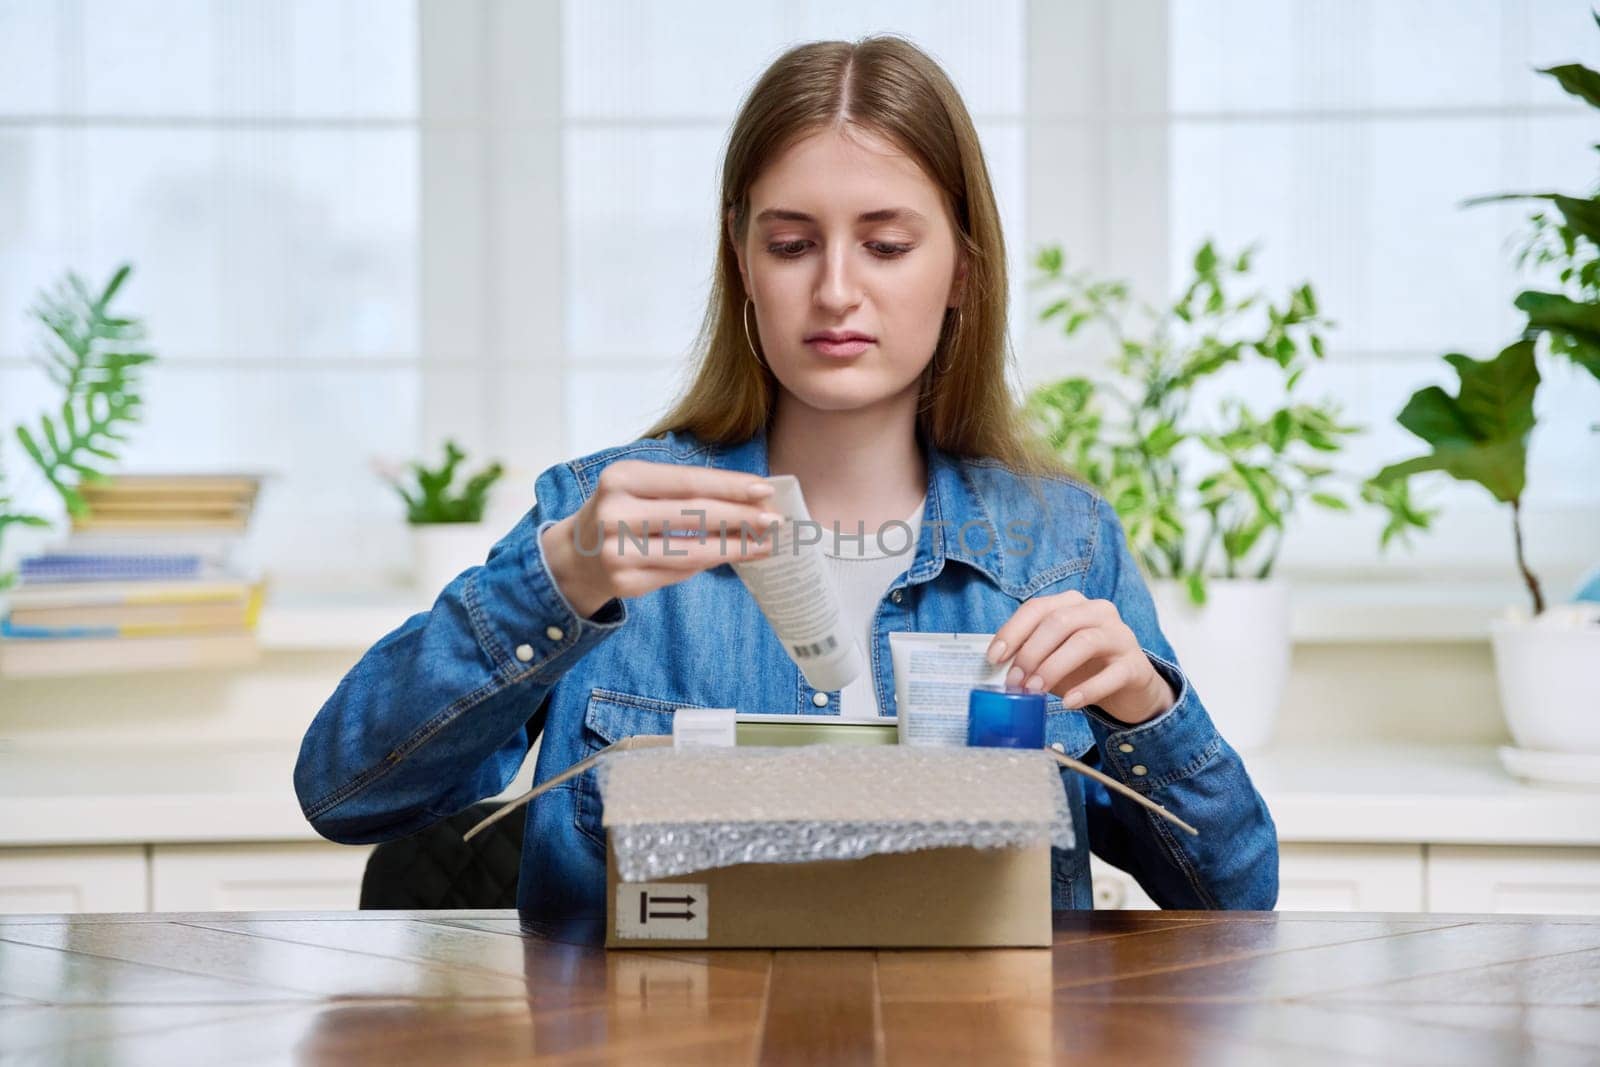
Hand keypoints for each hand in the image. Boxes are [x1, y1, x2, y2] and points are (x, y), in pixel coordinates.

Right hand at [541, 460, 781, 617]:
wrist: (575, 554)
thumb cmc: (621, 511)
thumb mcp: (639, 487)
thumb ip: (685, 490)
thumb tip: (750, 497)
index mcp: (622, 479)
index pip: (687, 481)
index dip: (730, 486)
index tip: (766, 489)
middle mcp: (615, 514)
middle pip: (693, 516)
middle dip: (740, 518)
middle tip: (775, 521)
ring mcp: (617, 552)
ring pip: (691, 551)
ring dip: (734, 548)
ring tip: (764, 544)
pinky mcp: (624, 583)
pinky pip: (679, 573)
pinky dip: (709, 564)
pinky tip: (732, 557)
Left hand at [985, 590, 1175, 725]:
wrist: (1130, 688)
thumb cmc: (1083, 668)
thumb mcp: (1051, 658)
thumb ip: (1028, 657)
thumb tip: (994, 669)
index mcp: (1073, 604)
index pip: (1037, 608)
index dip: (1012, 631)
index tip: (994, 658)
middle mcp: (1098, 612)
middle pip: (1059, 622)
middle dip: (1031, 653)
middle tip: (1014, 682)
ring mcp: (1120, 636)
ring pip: (1084, 642)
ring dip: (1053, 667)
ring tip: (1034, 691)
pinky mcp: (1136, 665)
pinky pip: (1112, 674)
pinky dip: (1087, 689)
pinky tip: (1069, 703)